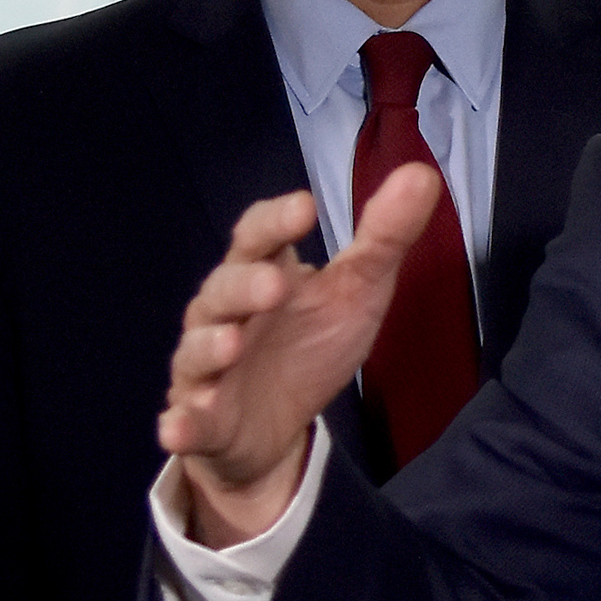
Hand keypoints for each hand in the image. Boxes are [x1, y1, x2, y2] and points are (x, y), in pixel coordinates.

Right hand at [157, 169, 443, 542]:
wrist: (275, 427)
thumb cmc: (310, 343)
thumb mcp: (357, 292)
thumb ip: (383, 238)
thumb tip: (422, 174)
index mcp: (263, 272)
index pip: (258, 236)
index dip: (276, 221)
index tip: (305, 207)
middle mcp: (226, 314)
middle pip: (225, 289)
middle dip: (246, 285)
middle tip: (275, 286)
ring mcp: (208, 367)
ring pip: (199, 350)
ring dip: (211, 345)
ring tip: (233, 343)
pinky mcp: (201, 419)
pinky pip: (186, 420)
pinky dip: (181, 423)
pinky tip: (178, 427)